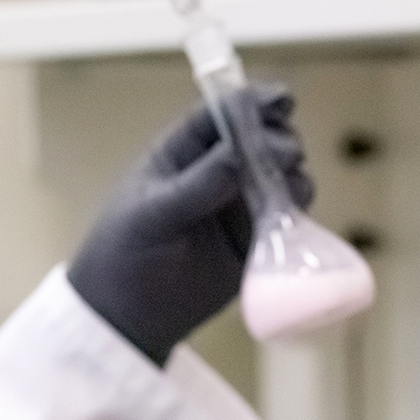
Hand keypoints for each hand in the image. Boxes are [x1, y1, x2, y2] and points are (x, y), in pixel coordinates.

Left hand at [67, 85, 314, 365]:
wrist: (126, 317)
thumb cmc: (123, 256)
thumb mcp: (150, 217)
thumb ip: (194, 187)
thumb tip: (239, 155)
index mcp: (183, 151)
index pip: (224, 112)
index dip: (254, 102)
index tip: (281, 102)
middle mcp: (218, 170)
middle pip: (265, 138)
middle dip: (280, 141)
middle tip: (284, 156)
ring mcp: (240, 204)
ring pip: (284, 175)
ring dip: (293, 177)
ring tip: (286, 191)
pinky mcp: (256, 239)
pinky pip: (288, 218)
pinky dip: (296, 214)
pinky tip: (290, 220)